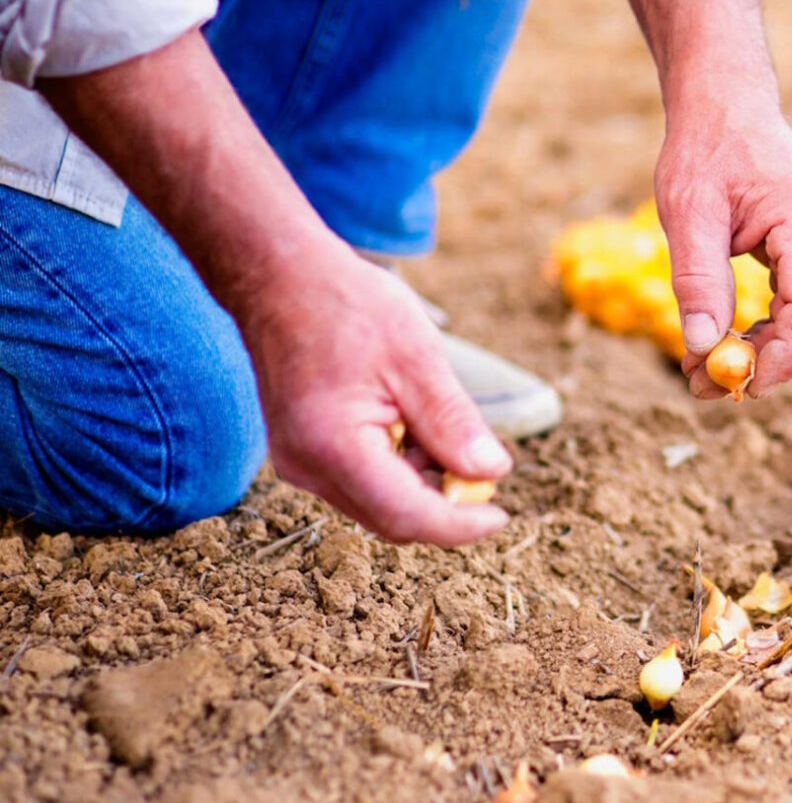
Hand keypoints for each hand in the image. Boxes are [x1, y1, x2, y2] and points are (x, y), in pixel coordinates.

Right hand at [238, 250, 512, 544]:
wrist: (279, 278)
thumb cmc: (345, 306)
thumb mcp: (417, 358)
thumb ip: (453, 422)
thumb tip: (493, 471)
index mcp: (333, 446)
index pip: (406, 515)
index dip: (459, 525)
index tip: (501, 514)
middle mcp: (307, 467)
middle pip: (392, 520)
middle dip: (444, 503)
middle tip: (482, 463)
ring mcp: (299, 464)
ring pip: (378, 505)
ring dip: (422, 483)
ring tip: (436, 423)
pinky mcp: (303, 455)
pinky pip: (361, 483)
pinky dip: (398, 468)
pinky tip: (410, 423)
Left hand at [654, 94, 791, 398]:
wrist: (727, 103)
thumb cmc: (707, 146)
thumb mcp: (687, 210)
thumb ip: (697, 278)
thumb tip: (700, 346)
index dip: (781, 356)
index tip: (738, 386)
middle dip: (762, 364)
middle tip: (702, 388)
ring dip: (757, 351)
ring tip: (697, 369)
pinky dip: (760, 328)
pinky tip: (719, 339)